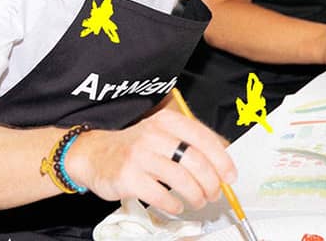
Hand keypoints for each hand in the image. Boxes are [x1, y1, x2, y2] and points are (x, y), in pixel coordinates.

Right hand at [64, 108, 236, 214]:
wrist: (96, 154)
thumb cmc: (136, 147)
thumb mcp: (162, 134)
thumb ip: (191, 142)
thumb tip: (225, 159)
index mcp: (165, 121)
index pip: (202, 136)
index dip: (222, 159)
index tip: (230, 175)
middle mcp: (152, 134)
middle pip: (195, 160)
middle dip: (211, 182)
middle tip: (214, 193)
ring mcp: (139, 155)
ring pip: (182, 179)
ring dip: (196, 196)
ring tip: (197, 201)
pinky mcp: (129, 177)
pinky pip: (161, 195)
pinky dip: (174, 204)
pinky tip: (175, 204)